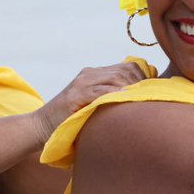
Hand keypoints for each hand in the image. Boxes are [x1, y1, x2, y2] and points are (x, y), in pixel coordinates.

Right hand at [32, 62, 147, 143]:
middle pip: (125, 70)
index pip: (129, 66)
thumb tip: (141, 104)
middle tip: (149, 100)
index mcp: (95, 74)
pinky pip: (99, 92)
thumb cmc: (71, 121)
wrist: (41, 127)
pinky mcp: (74, 95)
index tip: (153, 92)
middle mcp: (89, 74)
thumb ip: (112, 99)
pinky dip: (114, 95)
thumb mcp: (94, 105)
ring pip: (115, 78)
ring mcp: (81, 83)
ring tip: (140, 103)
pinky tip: (124, 101)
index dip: (144, 77)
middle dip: (141, 84)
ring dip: (131, 90)